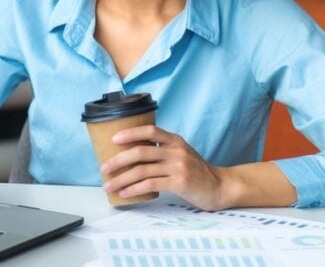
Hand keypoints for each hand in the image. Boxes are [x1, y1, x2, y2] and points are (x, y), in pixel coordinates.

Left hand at [100, 125, 226, 209]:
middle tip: (104, 168)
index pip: (149, 131)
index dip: (130, 133)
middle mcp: (176, 151)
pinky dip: (134, 189)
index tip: (113, 139)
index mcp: (175, 140)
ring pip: (142, 170)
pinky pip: (150, 184)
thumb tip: (131, 153)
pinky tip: (124, 193)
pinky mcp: (180, 183)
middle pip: (140, 152)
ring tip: (109, 185)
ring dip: (121, 179)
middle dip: (118, 160)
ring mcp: (178, 166)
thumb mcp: (181, 153)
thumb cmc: (196, 171)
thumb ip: (162, 150)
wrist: (220, 187)